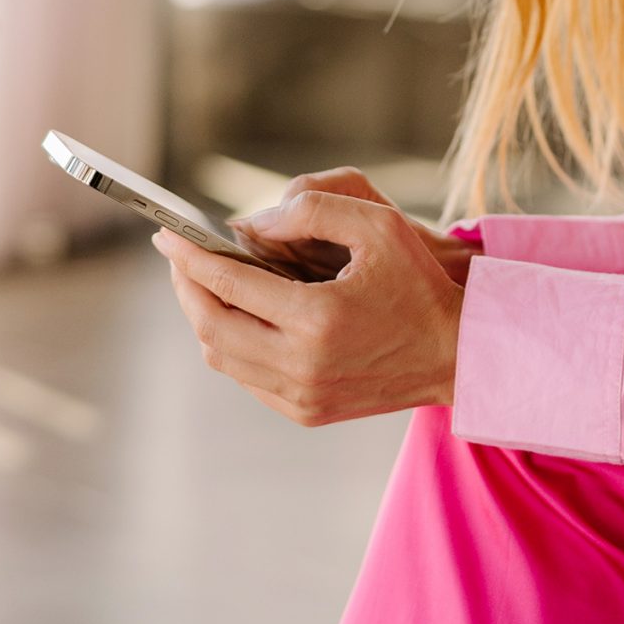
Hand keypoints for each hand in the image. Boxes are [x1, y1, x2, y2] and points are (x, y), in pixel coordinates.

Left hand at [153, 186, 465, 424]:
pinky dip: (231, 343)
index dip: (189, 257)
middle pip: (211, 327)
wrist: (458, 354)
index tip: (165, 236)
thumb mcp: (378, 225)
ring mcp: (302, 396)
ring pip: (223, 357)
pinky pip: (247, 378)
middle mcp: (303, 365)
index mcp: (317, 319)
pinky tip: (239, 314)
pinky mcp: (306, 412)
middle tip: (177, 257)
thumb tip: (249, 226)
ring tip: (204, 281)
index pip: (228, 285)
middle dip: (186, 288)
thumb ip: (311, 210)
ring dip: (204, 317)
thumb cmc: (419, 282)